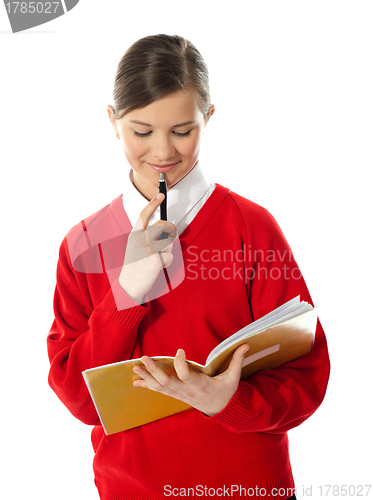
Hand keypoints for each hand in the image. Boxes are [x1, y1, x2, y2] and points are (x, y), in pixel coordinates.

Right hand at [119, 193, 176, 302]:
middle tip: (168, 238)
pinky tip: (156, 268)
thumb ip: (145, 236)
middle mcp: (140, 240)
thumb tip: (164, 229)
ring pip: (169, 242)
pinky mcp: (155, 260)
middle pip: (163, 225)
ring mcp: (148, 250)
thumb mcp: (134, 247)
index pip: (143, 215)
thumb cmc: (134, 266)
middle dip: (170, 231)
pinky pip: (169, 256)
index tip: (161, 195)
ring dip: (167, 251)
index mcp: (134, 235)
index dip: (153, 203)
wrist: (128, 285)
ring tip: (156, 259)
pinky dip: (166, 263)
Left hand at [132, 344, 249, 415]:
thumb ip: (237, 360)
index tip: (180, 350)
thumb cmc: (225, 391)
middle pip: (167, 382)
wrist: (220, 409)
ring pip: (159, 387)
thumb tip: (246, 344)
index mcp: (200, 385)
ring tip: (135, 367)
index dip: (181, 363)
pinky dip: (147, 385)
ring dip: (146, 377)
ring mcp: (179, 394)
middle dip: (154, 371)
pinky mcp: (175, 395)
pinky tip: (136, 381)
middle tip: (144, 358)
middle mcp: (186, 390)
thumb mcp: (233, 377)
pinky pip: (159, 390)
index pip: (187, 375)